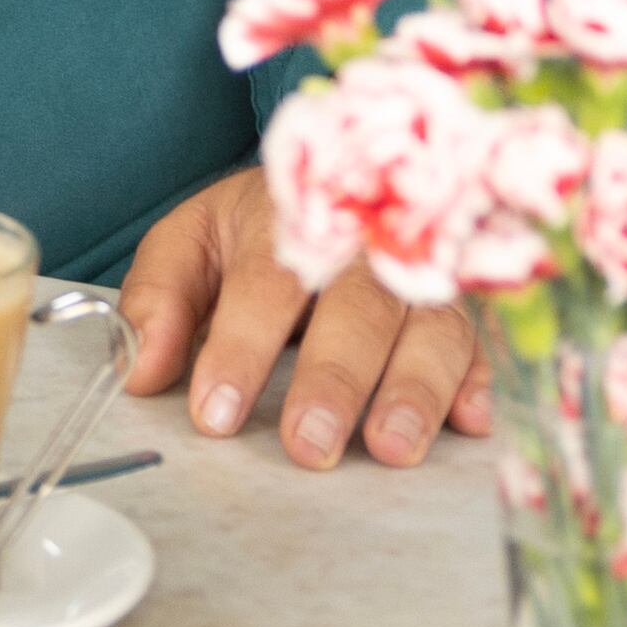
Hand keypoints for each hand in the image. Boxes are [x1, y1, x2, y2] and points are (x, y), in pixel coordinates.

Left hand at [117, 165, 488, 472]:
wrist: (341, 178)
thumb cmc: (260, 229)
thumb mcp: (195, 241)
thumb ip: (161, 298)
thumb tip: (140, 370)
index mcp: (291, 217)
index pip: (266, 283)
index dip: (241, 347)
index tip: (214, 412)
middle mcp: (367, 243)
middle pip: (357, 309)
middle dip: (334, 379)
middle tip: (307, 446)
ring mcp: (425, 275)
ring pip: (431, 329)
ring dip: (414, 390)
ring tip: (389, 448)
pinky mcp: (469, 310)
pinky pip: (486, 345)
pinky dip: (482, 383)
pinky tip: (472, 423)